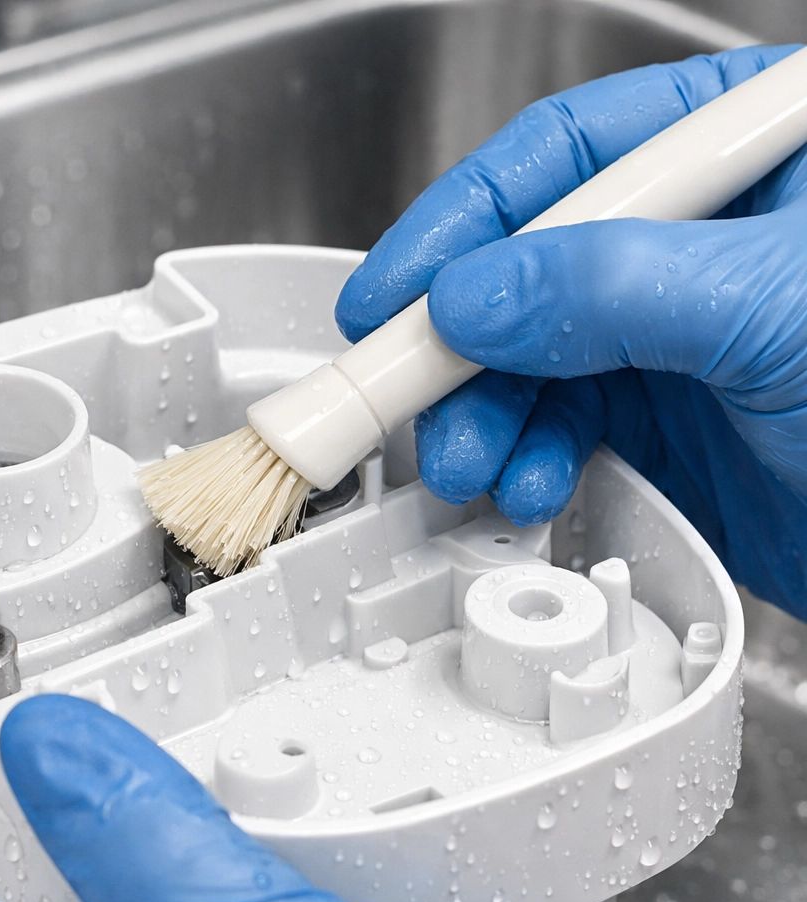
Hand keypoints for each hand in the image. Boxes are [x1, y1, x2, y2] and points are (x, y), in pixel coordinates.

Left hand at [0, 695, 646, 901]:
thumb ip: (162, 872)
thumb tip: (42, 753)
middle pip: (96, 873)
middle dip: (95, 772)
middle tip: (87, 677)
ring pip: (218, 849)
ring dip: (228, 771)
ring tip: (222, 693)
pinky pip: (322, 854)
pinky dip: (333, 796)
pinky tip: (357, 751)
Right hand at [335, 44, 806, 620]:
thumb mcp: (770, 309)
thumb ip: (612, 285)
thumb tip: (473, 294)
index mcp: (741, 159)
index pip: (567, 158)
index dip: (461, 221)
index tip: (392, 290)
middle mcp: (693, 241)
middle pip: (527, 268)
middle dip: (462, 346)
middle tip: (410, 397)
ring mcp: (672, 335)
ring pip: (530, 359)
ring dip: (484, 418)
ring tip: (471, 464)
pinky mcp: (662, 418)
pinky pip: (558, 426)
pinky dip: (528, 460)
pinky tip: (529, 484)